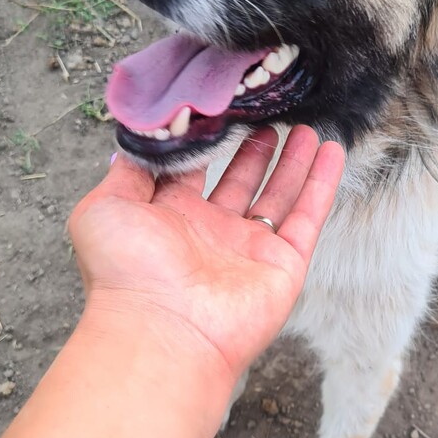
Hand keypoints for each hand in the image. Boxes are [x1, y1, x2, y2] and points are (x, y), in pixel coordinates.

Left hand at [68, 126, 343, 384]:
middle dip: (254, 150)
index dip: (208, 139)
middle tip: (269, 115)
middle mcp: (211, 232)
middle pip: (240, 180)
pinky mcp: (283, 264)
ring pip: (278, 195)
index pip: (193, 170)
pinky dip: (321, 184)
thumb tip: (138, 140)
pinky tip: (331, 151)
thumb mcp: (105, 207)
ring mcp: (249, 249)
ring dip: (292, 162)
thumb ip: (126, 170)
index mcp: (169, 217)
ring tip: (305, 127)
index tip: (221, 105)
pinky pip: (308, 217)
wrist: (163, 331)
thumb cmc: (126, 274)